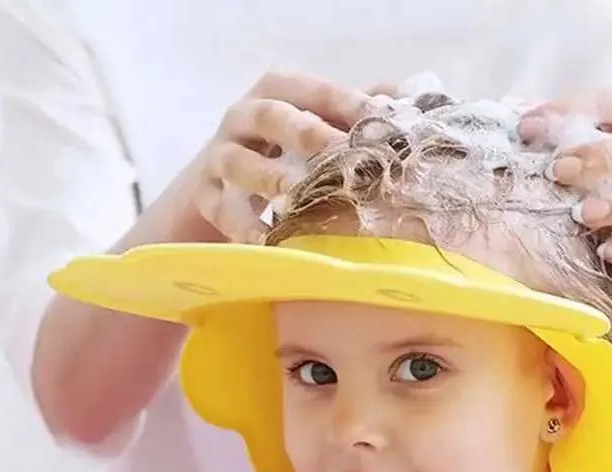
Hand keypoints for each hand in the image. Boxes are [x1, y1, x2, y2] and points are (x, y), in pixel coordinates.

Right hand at [195, 72, 372, 242]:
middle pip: (271, 115)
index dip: (347, 104)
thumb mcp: (316, 126)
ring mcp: (220, 156)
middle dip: (305, 133)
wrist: (219, 181)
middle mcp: (243, 117)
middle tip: (337, 152)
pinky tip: (268, 241)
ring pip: (237, 161)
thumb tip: (406, 104)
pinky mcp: (205, 195)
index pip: (315, 91)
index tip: (381, 123)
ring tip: (295, 194)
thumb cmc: (282, 150)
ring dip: (268, 177)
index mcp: (278, 92)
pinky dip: (243, 226)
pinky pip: (221, 209)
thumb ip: (355, 114)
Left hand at [518, 88, 611, 273]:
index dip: (570, 111)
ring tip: (582, 215)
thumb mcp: (562, 163)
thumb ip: (545, 142)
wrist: (611, 246)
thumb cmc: (582, 190)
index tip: (525, 131)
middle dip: (602, 156)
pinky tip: (607, 251)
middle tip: (557, 172)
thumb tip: (512, 122)